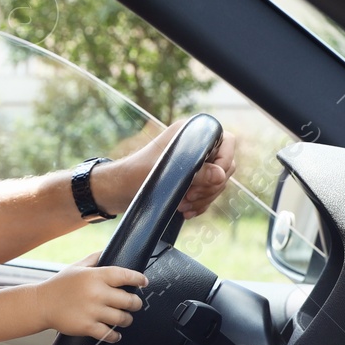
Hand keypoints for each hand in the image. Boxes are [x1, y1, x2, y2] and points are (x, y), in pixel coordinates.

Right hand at [32, 258, 146, 339]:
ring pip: (122, 318)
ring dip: (127, 319)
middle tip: (135, 304)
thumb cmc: (59, 285)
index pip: (125, 275)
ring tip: (125, 318)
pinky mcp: (86, 326)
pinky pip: (109, 334)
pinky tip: (115, 333)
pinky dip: (115, 335)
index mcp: (95, 276)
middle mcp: (96, 293)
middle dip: (136, 303)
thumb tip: (111, 249)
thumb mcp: (77, 266)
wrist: (41, 304)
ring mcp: (92, 311)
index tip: (144, 282)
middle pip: (129, 300)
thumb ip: (95, 258)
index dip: (139, 279)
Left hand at [97, 120, 238, 218]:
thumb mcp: (167, 173)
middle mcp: (195, 145)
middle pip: (225, 166)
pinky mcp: (189, 181)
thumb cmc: (135, 175)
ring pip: (217, 183)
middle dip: (211, 186)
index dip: (224, 161)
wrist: (117, 191)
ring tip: (183, 206)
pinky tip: (185, 212)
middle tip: (190, 197)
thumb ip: (196, 173)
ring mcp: (194, 164)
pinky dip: (200, 205)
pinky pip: (208, 194)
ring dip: (204, 198)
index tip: (212, 179)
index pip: (226, 141)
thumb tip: (221, 175)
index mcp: (190, 133)